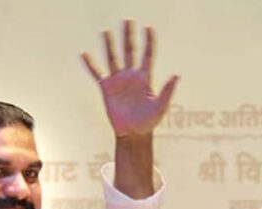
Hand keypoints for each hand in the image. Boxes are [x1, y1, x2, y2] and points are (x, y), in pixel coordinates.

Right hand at [82, 20, 178, 136]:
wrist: (133, 134)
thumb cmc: (149, 122)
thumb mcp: (160, 106)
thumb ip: (167, 91)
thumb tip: (177, 75)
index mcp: (145, 78)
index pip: (148, 54)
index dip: (149, 41)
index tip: (149, 27)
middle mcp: (131, 76)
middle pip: (129, 51)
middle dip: (128, 36)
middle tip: (127, 20)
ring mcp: (118, 81)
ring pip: (113, 58)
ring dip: (110, 45)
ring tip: (105, 31)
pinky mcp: (107, 89)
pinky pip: (97, 73)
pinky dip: (90, 64)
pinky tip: (84, 54)